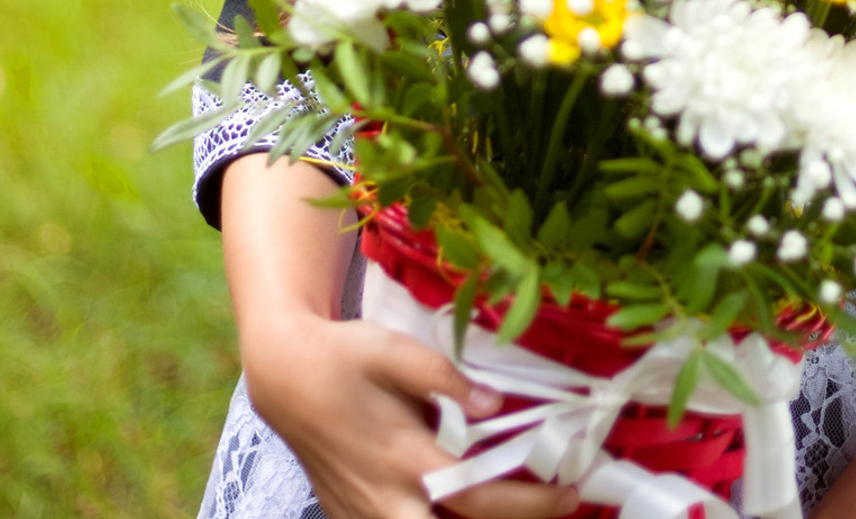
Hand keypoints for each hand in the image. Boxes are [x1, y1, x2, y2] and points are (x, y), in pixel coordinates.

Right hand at [220, 155, 573, 518]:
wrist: (284, 376)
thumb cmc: (344, 357)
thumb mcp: (394, 352)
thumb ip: (444, 377)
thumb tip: (494, 404)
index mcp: (404, 458)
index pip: (478, 497)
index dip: (529, 501)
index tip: (571, 490)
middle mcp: (387, 499)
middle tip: (561, 504)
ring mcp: (366, 514)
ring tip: (523, 502)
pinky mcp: (351, 516)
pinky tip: (467, 502)